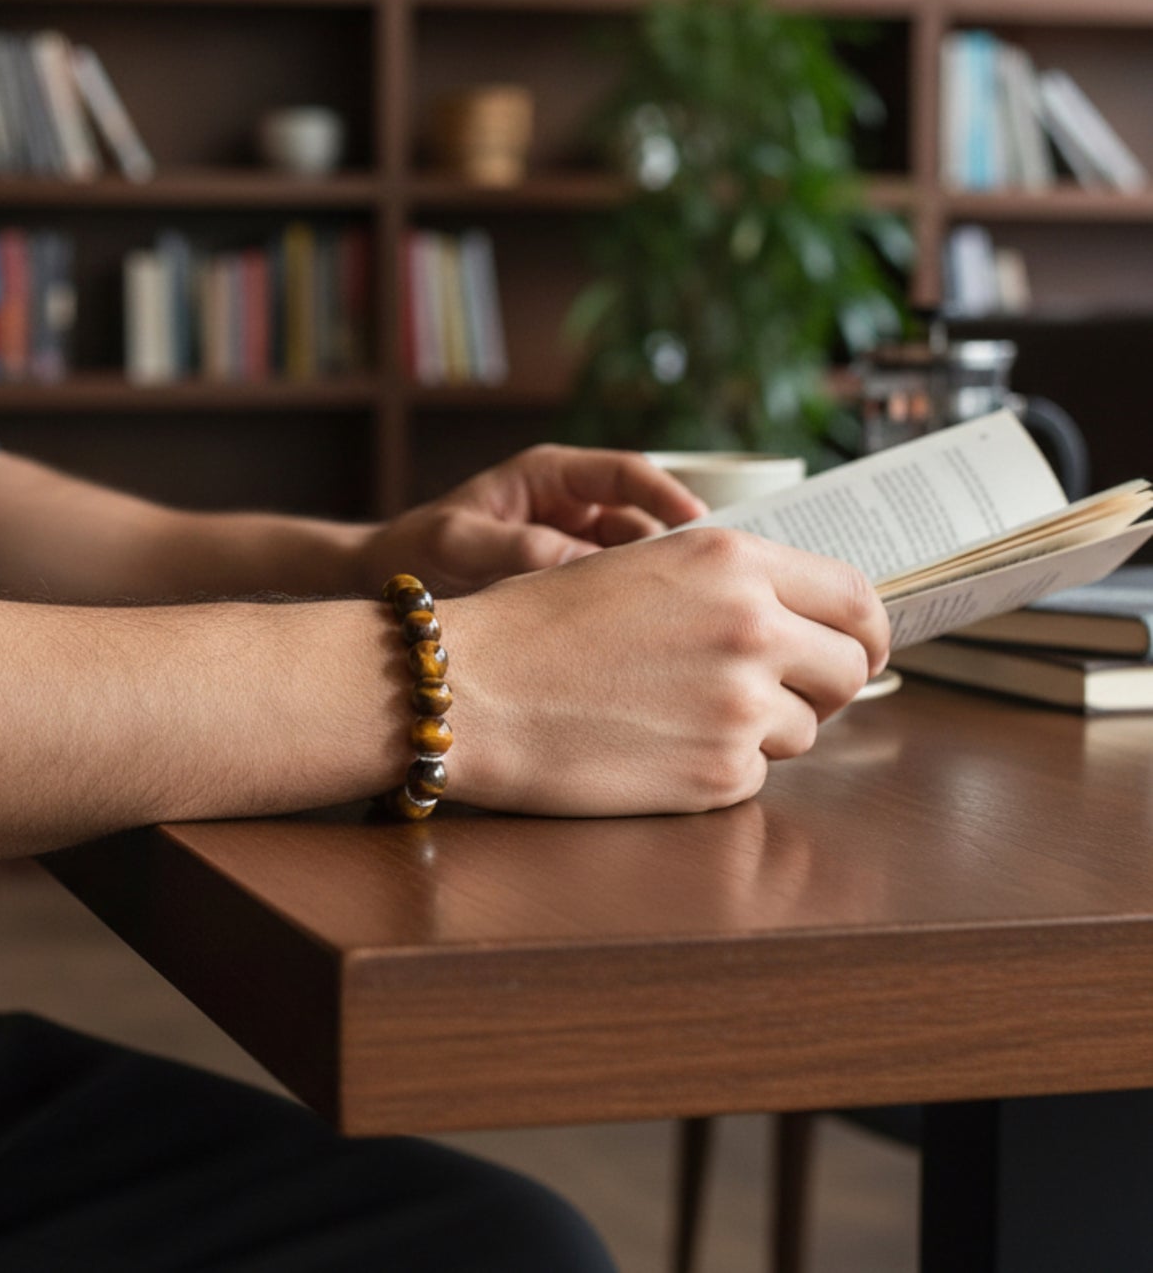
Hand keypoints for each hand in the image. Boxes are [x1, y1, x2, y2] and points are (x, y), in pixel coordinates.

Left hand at [358, 444, 708, 595]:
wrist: (386, 588)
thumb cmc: (413, 551)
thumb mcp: (456, 544)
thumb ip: (516, 549)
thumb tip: (580, 566)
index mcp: (550, 476)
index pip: (627, 474)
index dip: (669, 495)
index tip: (700, 528)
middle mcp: (570, 506)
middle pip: (642, 522)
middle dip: (671, 552)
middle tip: (702, 590)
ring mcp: (573, 546)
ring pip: (633, 564)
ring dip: (651, 590)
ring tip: (676, 624)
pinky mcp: (568, 587)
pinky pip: (611, 595)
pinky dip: (627, 615)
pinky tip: (641, 644)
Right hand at [444, 527, 889, 816]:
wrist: (470, 690)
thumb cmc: (536, 625)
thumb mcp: (642, 566)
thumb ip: (729, 584)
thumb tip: (801, 621)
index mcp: (733, 560)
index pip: (856, 597)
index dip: (864, 630)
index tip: (853, 648)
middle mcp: (752, 626)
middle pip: (849, 669)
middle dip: (822, 685)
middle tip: (778, 694)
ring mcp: (741, 705)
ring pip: (803, 728)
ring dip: (760, 728)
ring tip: (677, 714)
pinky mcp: (718, 773)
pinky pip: (754, 774)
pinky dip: (717, 767)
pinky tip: (654, 747)